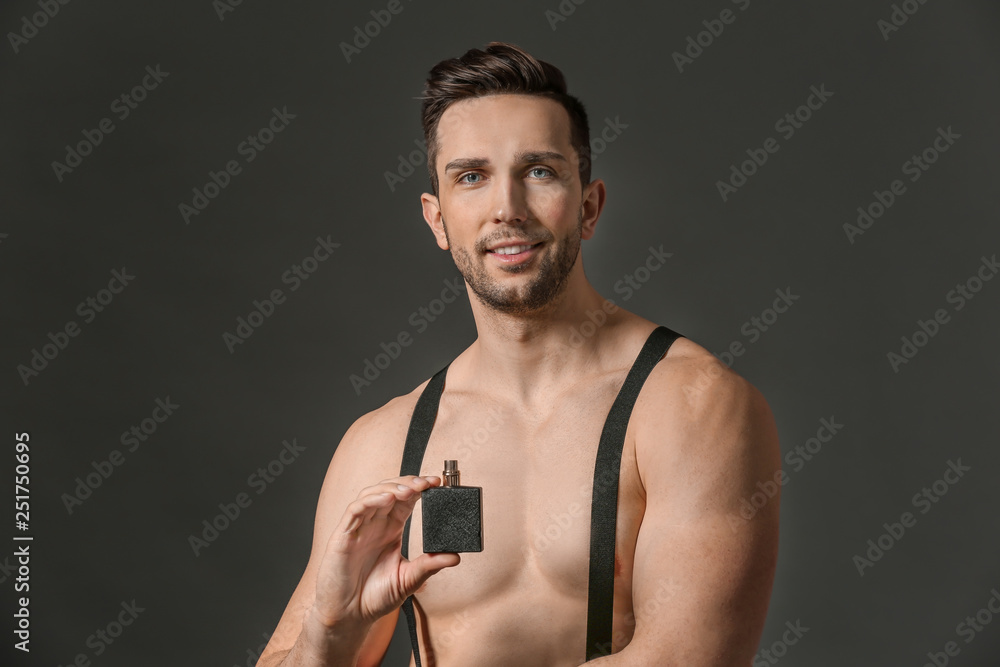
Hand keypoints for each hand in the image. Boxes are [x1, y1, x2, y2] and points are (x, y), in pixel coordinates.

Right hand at [308, 475, 460, 631]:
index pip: (407, 500)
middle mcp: (375, 524)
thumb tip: (455, 556)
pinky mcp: (343, 536)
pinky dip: (371, 500)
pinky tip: (386, 499)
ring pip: (373, 494)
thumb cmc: (374, 597)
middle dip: (409, 483)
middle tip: (427, 482)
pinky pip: (355, 510)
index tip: (438, 483)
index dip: (421, 488)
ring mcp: (359, 528)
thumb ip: (430, 566)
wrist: (349, 617)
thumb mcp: (409, 580)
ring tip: (410, 490)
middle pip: (391, 491)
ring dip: (391, 488)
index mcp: (391, 530)